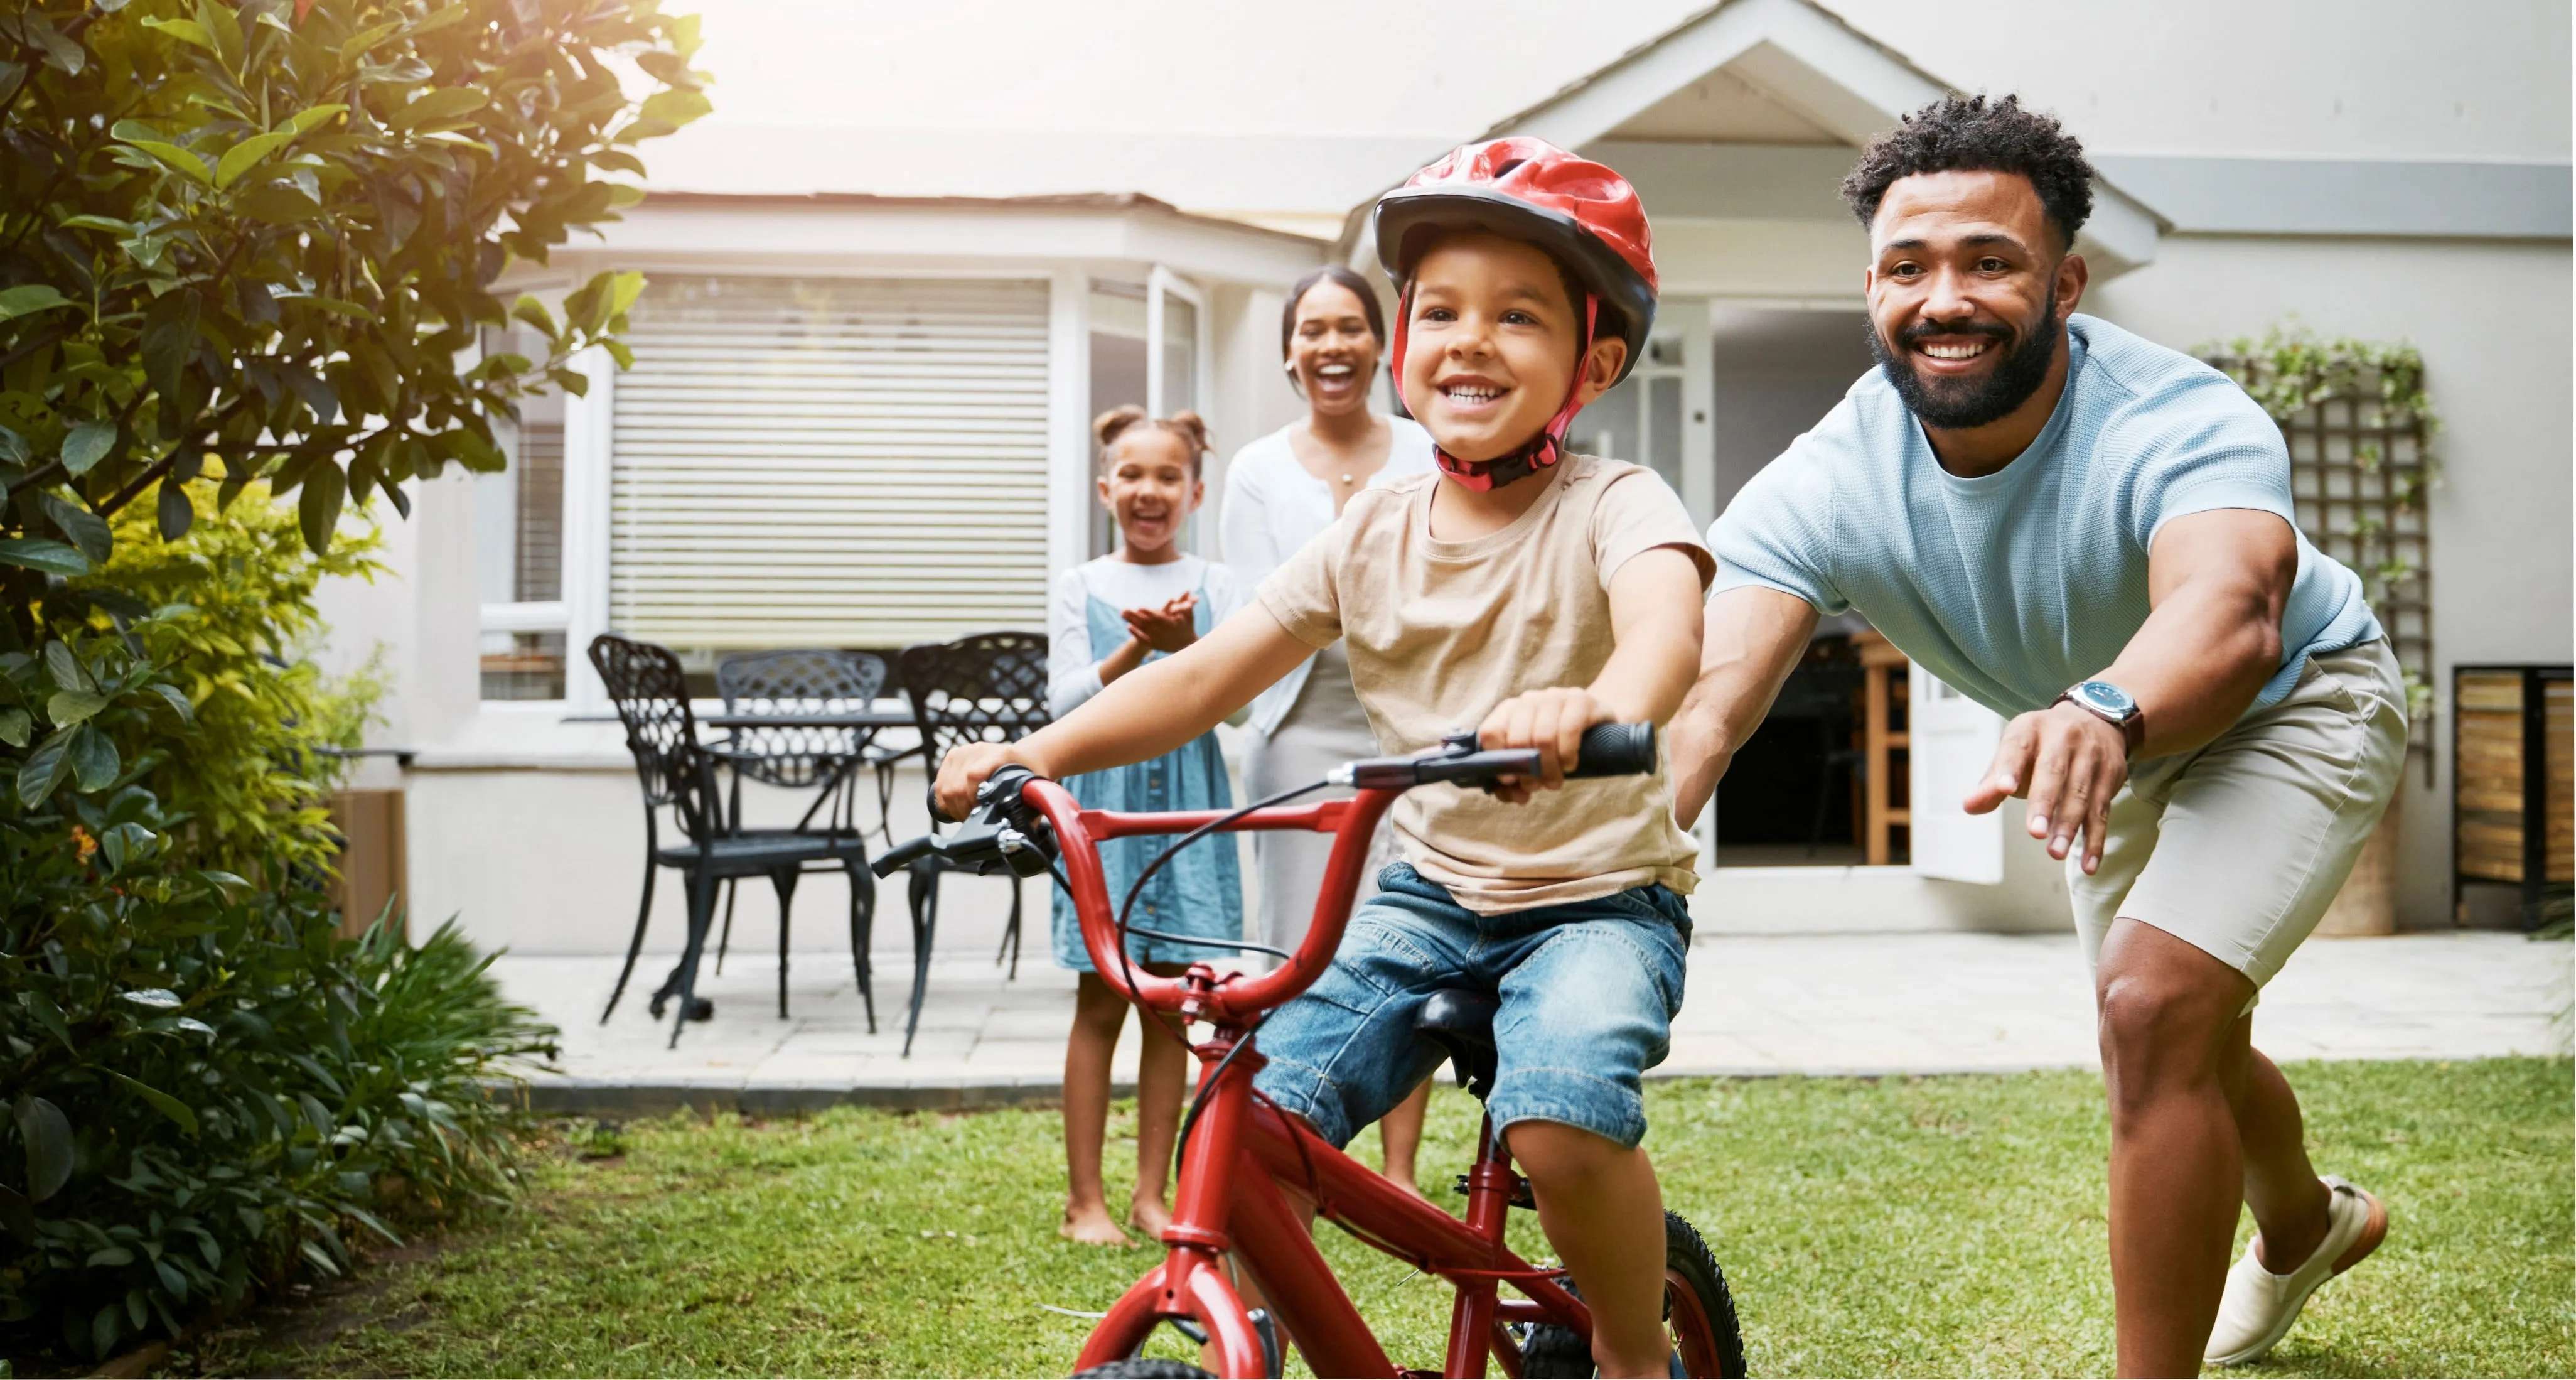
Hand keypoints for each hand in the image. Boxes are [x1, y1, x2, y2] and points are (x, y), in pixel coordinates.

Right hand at [934, 741, 1030, 822]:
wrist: (1024, 756)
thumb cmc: (1028, 774)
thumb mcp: (1031, 790)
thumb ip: (1027, 811)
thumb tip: (1014, 835)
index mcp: (1000, 755)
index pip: (974, 776)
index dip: (972, 799)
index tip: (979, 812)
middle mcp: (978, 750)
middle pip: (955, 786)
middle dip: (961, 810)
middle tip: (972, 818)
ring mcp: (964, 751)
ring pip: (945, 787)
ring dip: (952, 807)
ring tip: (965, 812)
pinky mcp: (953, 755)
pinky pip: (939, 783)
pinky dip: (944, 800)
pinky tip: (956, 805)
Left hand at [1121, 593, 1198, 654]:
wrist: (1186, 645)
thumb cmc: (1188, 627)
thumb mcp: (1189, 616)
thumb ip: (1186, 606)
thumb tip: (1188, 592)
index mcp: (1171, 625)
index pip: (1158, 618)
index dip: (1149, 613)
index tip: (1139, 607)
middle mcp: (1163, 633)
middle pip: (1146, 623)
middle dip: (1135, 616)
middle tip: (1124, 609)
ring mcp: (1158, 639)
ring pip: (1143, 630)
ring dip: (1132, 622)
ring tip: (1122, 614)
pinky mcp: (1155, 644)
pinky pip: (1144, 639)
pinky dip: (1136, 633)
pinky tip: (1128, 626)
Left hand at [1474, 687, 1605, 804]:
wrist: (1595, 723)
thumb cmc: (1557, 745)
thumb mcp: (1534, 763)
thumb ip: (1516, 783)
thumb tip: (1516, 796)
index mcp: (1508, 711)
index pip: (1490, 732)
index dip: (1497, 760)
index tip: (1510, 780)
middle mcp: (1528, 700)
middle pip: (1518, 740)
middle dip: (1528, 772)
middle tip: (1538, 787)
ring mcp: (1554, 697)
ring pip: (1543, 737)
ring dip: (1548, 768)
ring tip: (1554, 782)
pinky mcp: (1580, 701)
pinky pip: (1568, 730)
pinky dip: (1567, 755)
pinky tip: (1570, 765)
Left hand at [1962, 703, 2128, 872]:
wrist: (2096, 720)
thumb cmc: (2042, 746)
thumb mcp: (2015, 752)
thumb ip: (1992, 781)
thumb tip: (1969, 806)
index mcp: (2031, 729)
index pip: (2017, 747)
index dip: (2010, 768)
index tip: (2003, 789)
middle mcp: (2064, 737)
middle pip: (2054, 772)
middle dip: (2044, 803)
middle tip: (2035, 833)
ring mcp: (2091, 756)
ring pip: (2081, 794)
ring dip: (2069, 826)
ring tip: (2055, 852)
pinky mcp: (2111, 776)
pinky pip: (2102, 811)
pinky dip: (2095, 840)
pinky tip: (2088, 864)